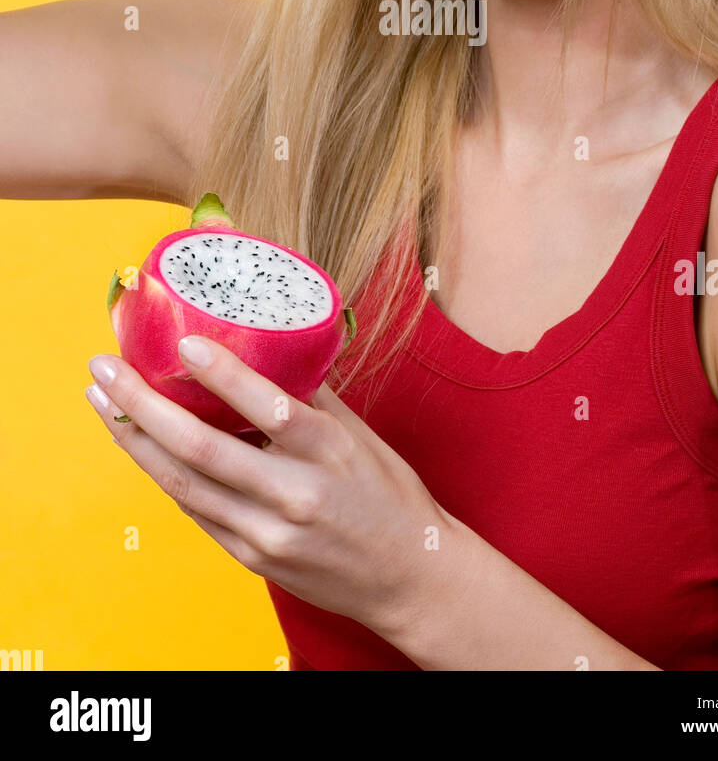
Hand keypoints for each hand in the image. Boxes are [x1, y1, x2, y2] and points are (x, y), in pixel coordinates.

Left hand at [85, 336, 445, 638]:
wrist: (409, 577)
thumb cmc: (389, 496)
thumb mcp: (362, 435)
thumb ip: (313, 395)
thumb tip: (269, 344)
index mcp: (329, 452)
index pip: (267, 408)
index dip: (222, 375)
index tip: (183, 343)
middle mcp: (293, 494)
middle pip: (200, 448)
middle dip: (141, 405)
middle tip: (104, 369)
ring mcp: (266, 533)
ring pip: (182, 483)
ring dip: (134, 441)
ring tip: (103, 403)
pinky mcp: (251, 558)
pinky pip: (196, 510)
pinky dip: (164, 474)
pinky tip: (141, 445)